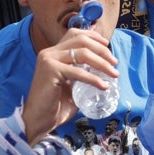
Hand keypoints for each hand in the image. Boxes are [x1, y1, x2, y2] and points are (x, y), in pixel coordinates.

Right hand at [21, 27, 116, 143]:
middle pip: (81, 40)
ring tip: (113, 74)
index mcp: (54, 53)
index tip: (107, 45)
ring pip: (82, 53)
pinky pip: (78, 72)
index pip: (75, 34)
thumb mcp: (72, 83)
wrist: (38, 120)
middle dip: (102, 50)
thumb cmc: (56, 105)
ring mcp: (49, 60)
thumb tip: (104, 69)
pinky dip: (94, 78)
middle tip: (115, 63)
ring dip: (102, 63)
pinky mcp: (50, 71)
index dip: (93, 36)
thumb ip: (82, 72)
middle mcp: (50, 52)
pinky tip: (103, 86)